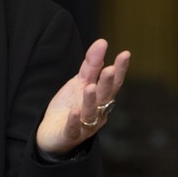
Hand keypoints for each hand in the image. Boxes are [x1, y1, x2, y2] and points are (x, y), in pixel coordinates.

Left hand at [36, 38, 130, 156]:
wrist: (52, 134)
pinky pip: (74, 127)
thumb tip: (102, 41)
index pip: (113, 83)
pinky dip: (75, 120)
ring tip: (90, 87)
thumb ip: (91, 65)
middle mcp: (98, 112)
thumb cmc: (70, 106)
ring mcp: (86, 125)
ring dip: (91, 100)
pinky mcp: (71, 134)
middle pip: (105, 97)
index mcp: (102, 99)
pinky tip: (74, 112)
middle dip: (107, 83)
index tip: (125, 54)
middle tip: (110, 69)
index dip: (119, 69)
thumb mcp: (79, 82)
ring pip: (90, 112)